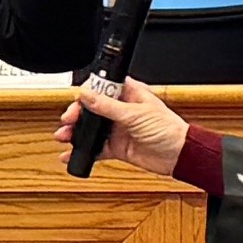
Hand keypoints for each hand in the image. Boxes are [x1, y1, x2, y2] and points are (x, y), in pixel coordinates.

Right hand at [55, 78, 187, 177]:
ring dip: (76, 132)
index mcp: (129, 94)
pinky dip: (83, 151)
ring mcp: (118, 129)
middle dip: (77, 114)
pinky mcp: (117, 147)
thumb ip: (107, 106)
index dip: (88, 91)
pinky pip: (96, 148)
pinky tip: (72, 153)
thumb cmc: (168, 129)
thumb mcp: (134, 114)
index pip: (102, 87)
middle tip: (68, 120)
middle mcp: (121, 110)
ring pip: (91, 129)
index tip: (78, 98)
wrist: (179, 155)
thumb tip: (86, 95)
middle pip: (92, 108)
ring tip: (64, 136)